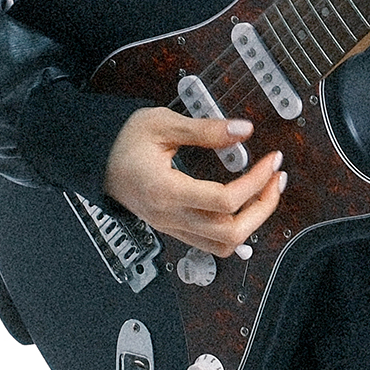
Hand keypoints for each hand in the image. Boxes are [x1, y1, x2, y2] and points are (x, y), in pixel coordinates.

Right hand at [103, 107, 287, 254]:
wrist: (94, 161)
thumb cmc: (121, 141)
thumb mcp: (162, 124)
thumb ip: (205, 129)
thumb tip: (243, 130)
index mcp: (166, 191)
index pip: (224, 201)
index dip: (256, 182)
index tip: (271, 160)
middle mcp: (170, 217)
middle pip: (231, 234)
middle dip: (264, 208)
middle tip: (276, 178)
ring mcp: (172, 227)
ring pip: (224, 246)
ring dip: (253, 223)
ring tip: (266, 192)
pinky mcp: (174, 228)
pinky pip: (212, 243)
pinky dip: (236, 229)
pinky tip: (245, 205)